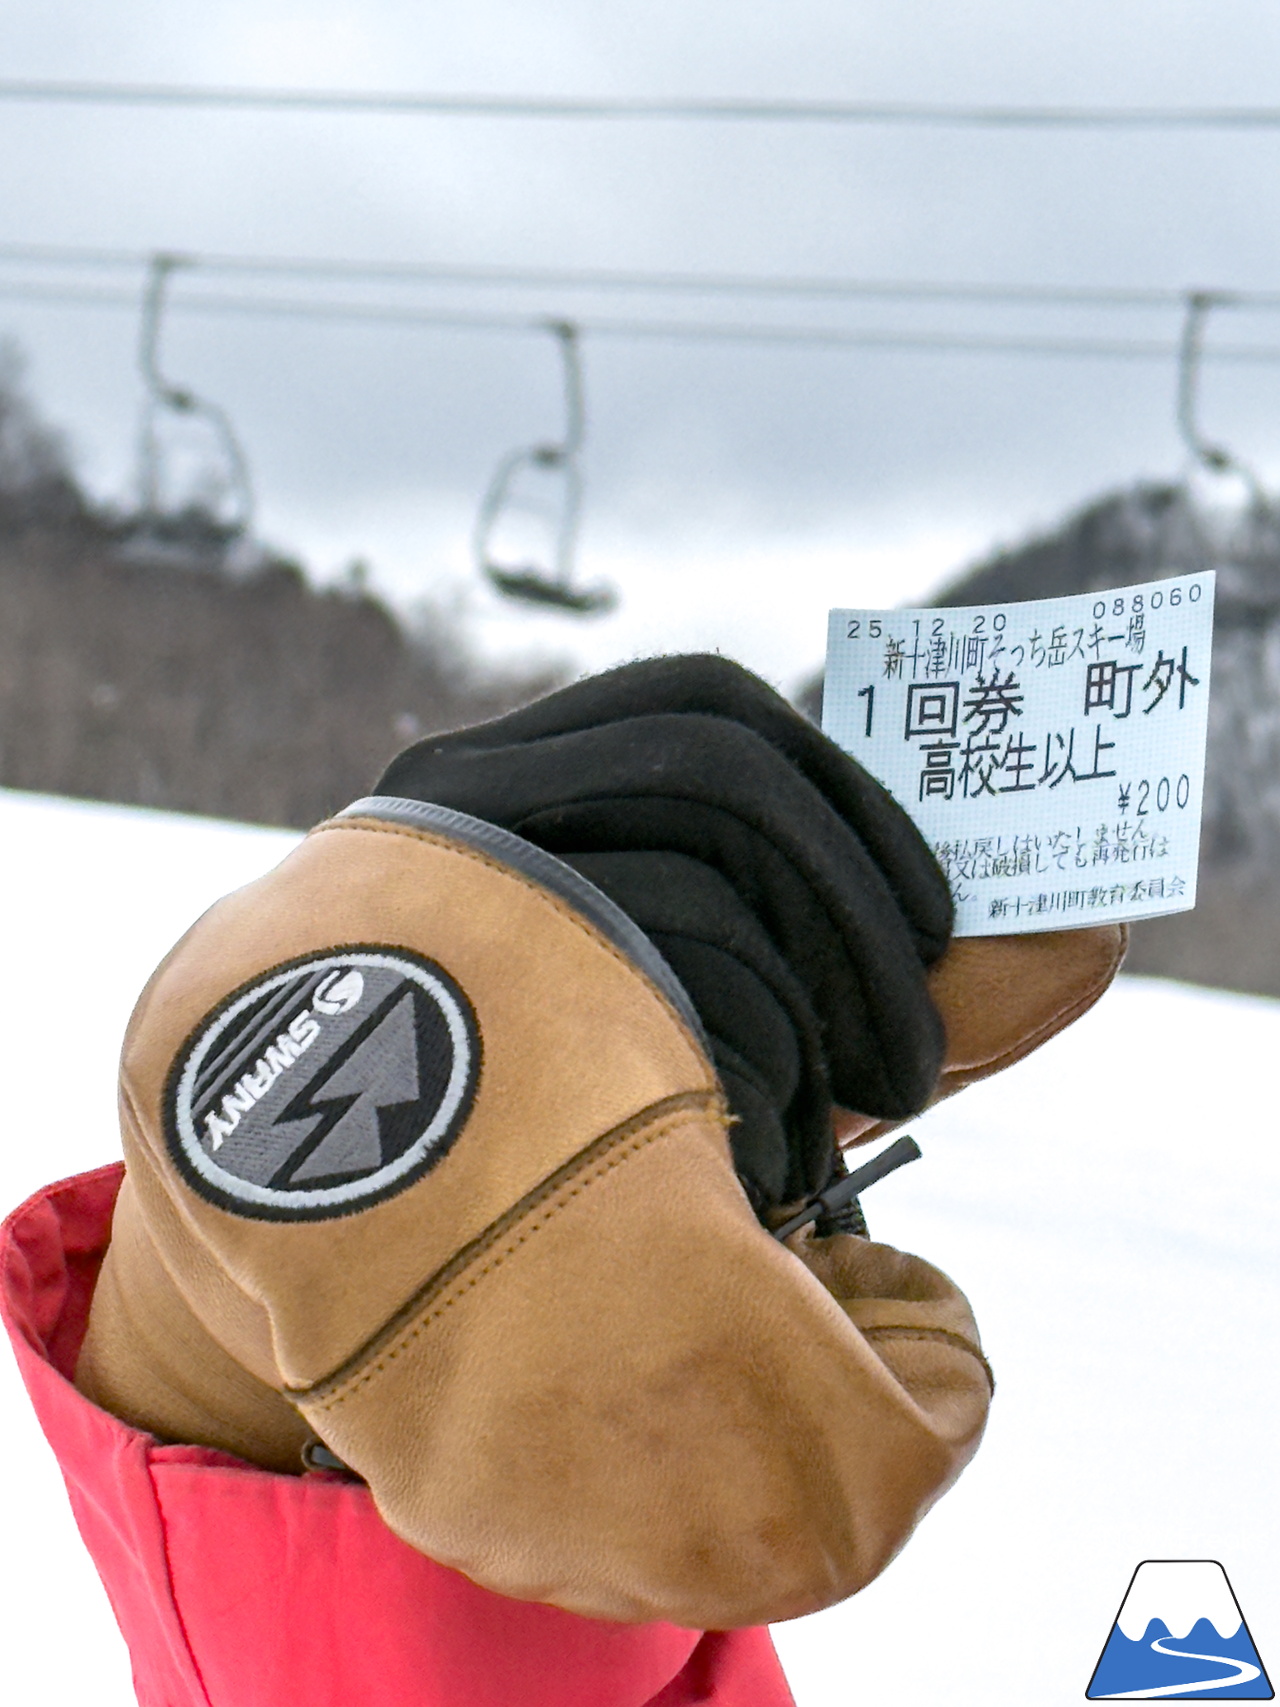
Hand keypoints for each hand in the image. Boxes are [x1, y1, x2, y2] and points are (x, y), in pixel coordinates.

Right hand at [378, 655, 951, 1209]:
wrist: (285, 1195)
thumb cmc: (491, 1084)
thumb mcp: (579, 967)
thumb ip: (704, 915)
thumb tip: (932, 928)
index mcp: (511, 760)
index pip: (702, 700)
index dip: (843, 790)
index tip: (935, 913)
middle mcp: (463, 796)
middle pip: (722, 779)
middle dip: (857, 914)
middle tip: (922, 1051)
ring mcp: (439, 896)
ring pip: (697, 908)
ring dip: (816, 1024)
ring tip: (859, 1120)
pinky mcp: (444, 1024)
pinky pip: (654, 1028)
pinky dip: (750, 1093)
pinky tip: (772, 1163)